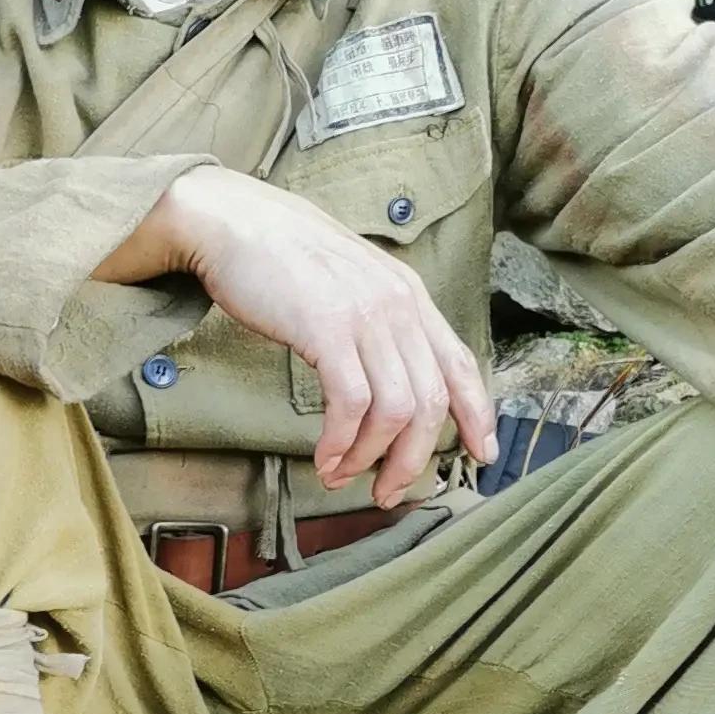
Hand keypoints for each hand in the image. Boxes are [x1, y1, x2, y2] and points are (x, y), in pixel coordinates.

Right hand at [138, 168, 496, 507]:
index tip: (482, 453)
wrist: (233, 221)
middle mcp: (397, 305)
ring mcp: (365, 315)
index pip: (459, 363)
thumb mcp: (347, 284)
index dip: (477, 414)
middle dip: (411, 459)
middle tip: (387, 492)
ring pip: (396, 409)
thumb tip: (382, 376)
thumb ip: (373, 321)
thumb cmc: (279, 258)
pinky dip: (342, 441)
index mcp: (408, 295)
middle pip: (431, 400)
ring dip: (370, 457)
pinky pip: (352, 403)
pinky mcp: (327, 328)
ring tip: (341, 476)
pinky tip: (325, 457)